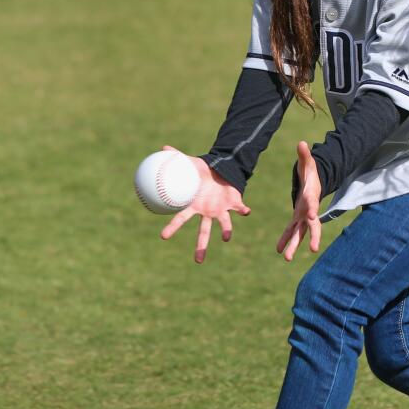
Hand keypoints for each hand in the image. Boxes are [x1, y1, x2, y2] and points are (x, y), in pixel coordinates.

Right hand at [159, 145, 250, 263]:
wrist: (221, 170)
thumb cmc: (202, 171)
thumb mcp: (189, 163)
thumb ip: (176, 156)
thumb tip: (162, 147)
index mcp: (193, 205)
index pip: (180, 219)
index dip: (172, 228)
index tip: (163, 237)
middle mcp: (207, 212)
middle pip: (203, 232)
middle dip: (201, 246)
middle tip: (198, 261)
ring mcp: (221, 210)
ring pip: (223, 225)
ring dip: (226, 231)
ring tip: (225, 238)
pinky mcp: (234, 203)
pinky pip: (240, 209)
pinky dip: (244, 210)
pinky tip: (246, 211)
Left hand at [277, 141, 322, 261]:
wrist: (313, 182)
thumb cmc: (311, 172)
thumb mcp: (308, 163)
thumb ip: (304, 155)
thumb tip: (301, 142)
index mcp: (310, 197)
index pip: (313, 205)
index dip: (312, 210)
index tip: (312, 218)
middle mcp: (308, 210)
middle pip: (312, 226)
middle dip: (312, 237)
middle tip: (313, 250)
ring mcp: (303, 216)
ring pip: (300, 233)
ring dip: (293, 245)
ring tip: (286, 258)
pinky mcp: (296, 218)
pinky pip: (291, 231)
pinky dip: (285, 240)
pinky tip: (279, 250)